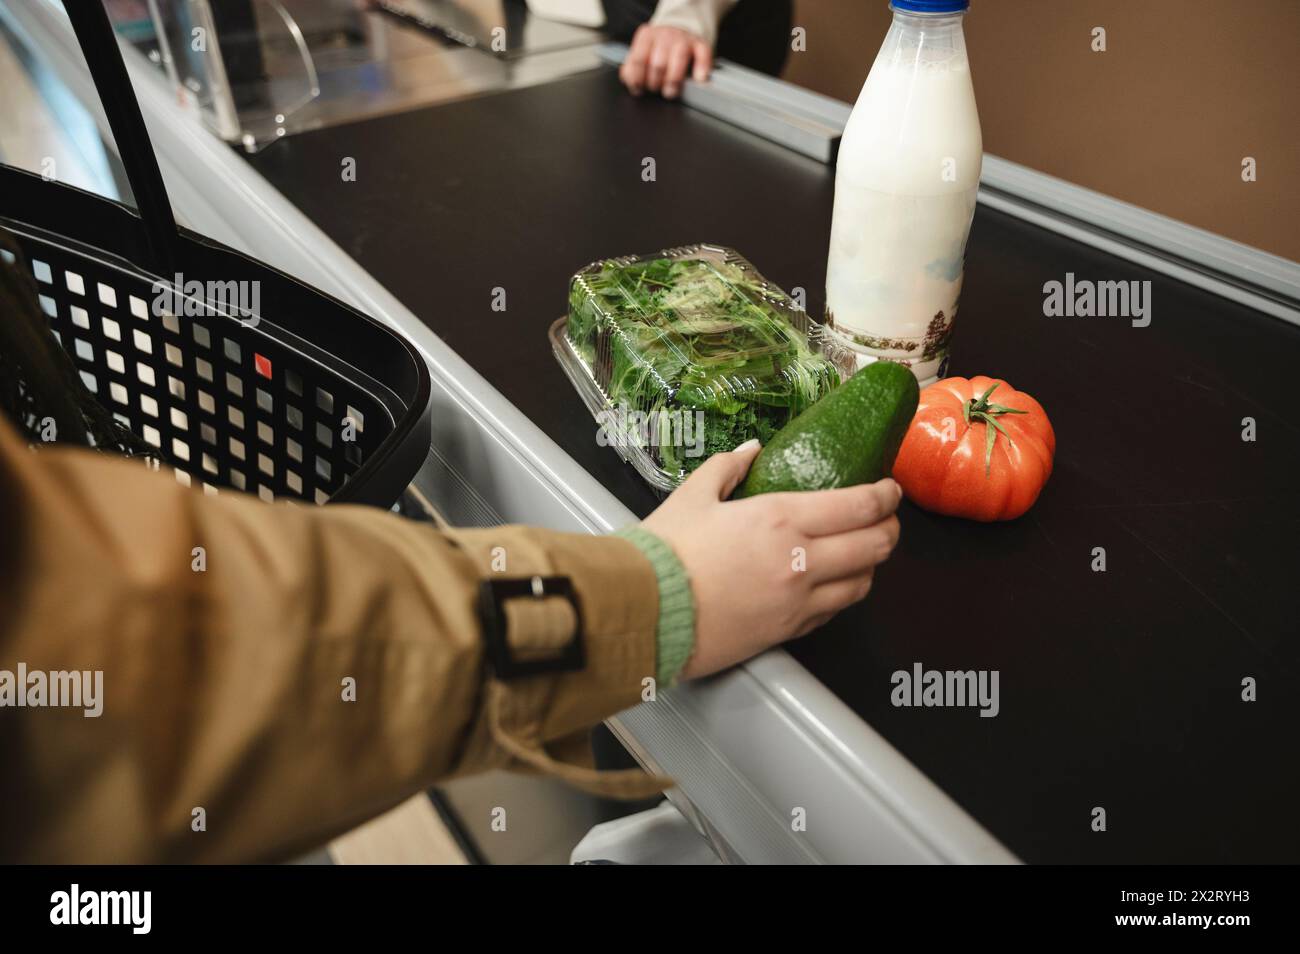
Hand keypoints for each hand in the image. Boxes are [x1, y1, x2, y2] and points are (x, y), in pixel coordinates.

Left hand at [619, 24, 713, 98]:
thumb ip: (632, 69)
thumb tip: (630, 82)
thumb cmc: (658, 49)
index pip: (638, 60)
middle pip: (658, 63)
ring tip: (670, 92)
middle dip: (655, 82)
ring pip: (679, 58)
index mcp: (646, 37)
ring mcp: (683, 39)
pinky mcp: (700, 44)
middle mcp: (665, 36)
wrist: (679, 29)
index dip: (637, 79)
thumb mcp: (641, 54)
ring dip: (673, 80)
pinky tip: (698, 79)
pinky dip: (701, 68)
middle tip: (656, 90)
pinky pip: (703, 55)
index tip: (639, 89)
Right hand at [641, 441, 902, 679]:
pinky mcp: (787, 632)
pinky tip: (831, 583)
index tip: (890, 488)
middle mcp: (801, 560)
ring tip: (863, 552)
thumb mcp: (694, 494)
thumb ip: (729, 466)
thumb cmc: (665, 550)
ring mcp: (798, 601)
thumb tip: (754, 449)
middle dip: (890, 528)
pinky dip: (842, 594)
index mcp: (781, 518)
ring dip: (871, 565)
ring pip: (862, 584)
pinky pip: (833, 612)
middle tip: (887, 519)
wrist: (644, 611)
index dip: (886, 496)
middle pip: (875, 546)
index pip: (859, 506)